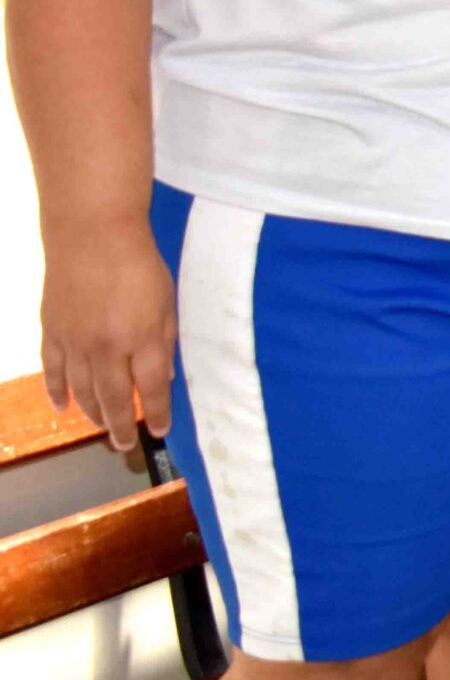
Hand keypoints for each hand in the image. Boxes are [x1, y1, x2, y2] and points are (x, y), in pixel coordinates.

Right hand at [40, 228, 176, 451]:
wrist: (92, 235)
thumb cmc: (140, 264)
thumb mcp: (167, 302)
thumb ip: (164, 341)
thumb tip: (163, 375)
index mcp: (142, 340)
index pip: (152, 388)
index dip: (157, 412)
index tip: (160, 430)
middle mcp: (107, 349)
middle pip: (114, 398)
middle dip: (121, 424)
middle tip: (123, 444)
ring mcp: (74, 342)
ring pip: (82, 390)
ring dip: (92, 412)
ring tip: (102, 427)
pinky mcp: (52, 332)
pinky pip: (53, 371)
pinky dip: (57, 391)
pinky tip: (62, 407)